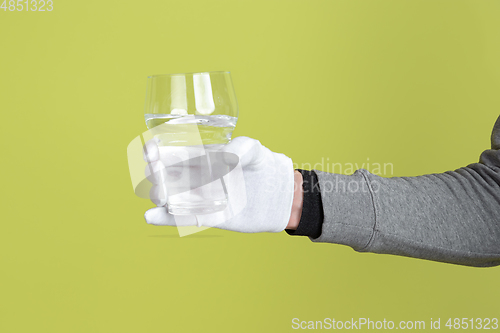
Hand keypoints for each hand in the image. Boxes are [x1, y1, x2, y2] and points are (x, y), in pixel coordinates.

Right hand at [143, 137, 295, 232]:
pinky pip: (182, 218)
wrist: (280, 195)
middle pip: (165, 174)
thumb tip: (223, 159)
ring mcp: (201, 197)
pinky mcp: (208, 217)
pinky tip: (150, 217)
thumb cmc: (266, 165)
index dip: (157, 150)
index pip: (173, 151)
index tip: (150, 150)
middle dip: (154, 173)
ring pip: (170, 196)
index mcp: (203, 156)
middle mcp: (197, 176)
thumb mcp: (255, 151)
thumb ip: (241, 148)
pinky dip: (165, 218)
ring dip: (158, 195)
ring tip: (161, 195)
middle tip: (157, 173)